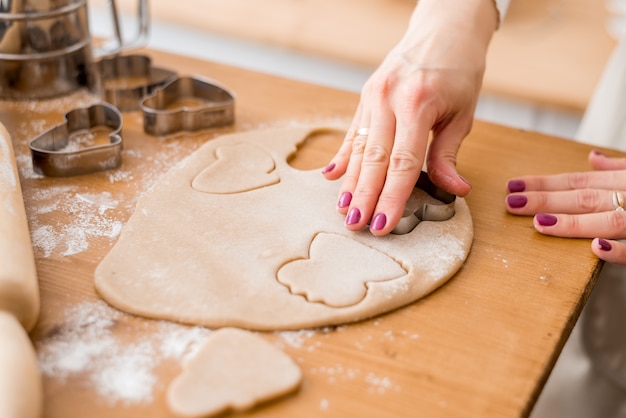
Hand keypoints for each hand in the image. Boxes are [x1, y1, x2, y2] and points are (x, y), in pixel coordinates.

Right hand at [322, 0, 497, 235]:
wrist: (444, 26)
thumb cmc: (459, 69)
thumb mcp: (463, 113)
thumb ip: (449, 154)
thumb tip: (454, 191)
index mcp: (417, 103)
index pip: (403, 162)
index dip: (393, 196)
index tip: (384, 223)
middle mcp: (389, 98)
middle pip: (374, 159)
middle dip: (364, 195)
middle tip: (356, 225)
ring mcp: (373, 95)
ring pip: (359, 147)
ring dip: (350, 181)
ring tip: (343, 208)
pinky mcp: (365, 94)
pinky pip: (353, 131)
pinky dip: (343, 156)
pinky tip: (332, 176)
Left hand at [505, 150, 625, 264]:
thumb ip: (620, 167)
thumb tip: (593, 158)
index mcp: (625, 181)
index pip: (578, 182)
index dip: (544, 184)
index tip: (513, 186)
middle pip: (584, 198)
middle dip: (545, 200)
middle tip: (511, 202)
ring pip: (608, 220)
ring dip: (573, 222)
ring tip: (539, 223)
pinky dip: (620, 250)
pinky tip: (596, 248)